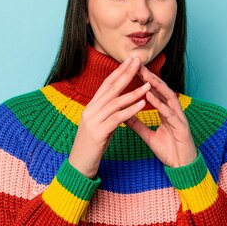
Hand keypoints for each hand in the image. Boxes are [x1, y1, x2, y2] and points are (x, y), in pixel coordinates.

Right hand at [69, 56, 151, 177]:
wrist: (79, 164)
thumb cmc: (91, 146)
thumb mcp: (99, 125)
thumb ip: (107, 112)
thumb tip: (119, 102)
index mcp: (91, 107)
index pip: (106, 84)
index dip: (119, 71)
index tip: (131, 61)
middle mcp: (91, 110)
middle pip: (111, 88)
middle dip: (126, 73)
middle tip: (138, 61)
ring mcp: (93, 120)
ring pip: (115, 102)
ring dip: (133, 92)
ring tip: (147, 85)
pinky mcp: (98, 132)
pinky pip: (117, 118)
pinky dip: (130, 110)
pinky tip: (141, 105)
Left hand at [125, 66, 197, 167]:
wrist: (181, 166)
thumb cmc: (169, 150)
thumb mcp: (148, 136)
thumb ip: (137, 125)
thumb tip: (123, 115)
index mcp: (166, 111)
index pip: (154, 92)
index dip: (144, 80)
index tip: (132, 70)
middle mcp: (173, 111)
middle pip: (161, 89)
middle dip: (150, 76)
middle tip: (138, 65)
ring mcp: (179, 117)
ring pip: (168, 96)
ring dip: (156, 85)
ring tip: (144, 75)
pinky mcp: (181, 126)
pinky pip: (169, 112)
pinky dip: (159, 103)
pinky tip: (149, 96)